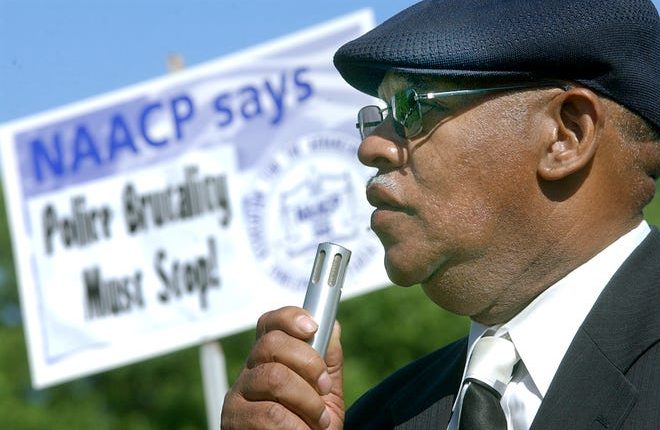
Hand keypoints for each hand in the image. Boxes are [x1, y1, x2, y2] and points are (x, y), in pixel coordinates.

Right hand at [221, 306, 344, 428]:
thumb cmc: (311, 428)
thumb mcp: (326, 394)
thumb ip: (328, 362)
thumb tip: (332, 325)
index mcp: (271, 359)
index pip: (270, 323)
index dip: (289, 318)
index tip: (312, 326)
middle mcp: (250, 371)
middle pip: (272, 344)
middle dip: (309, 364)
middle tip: (324, 388)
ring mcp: (238, 395)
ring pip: (274, 378)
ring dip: (307, 401)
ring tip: (318, 420)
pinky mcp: (234, 421)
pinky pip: (269, 414)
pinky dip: (297, 425)